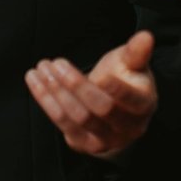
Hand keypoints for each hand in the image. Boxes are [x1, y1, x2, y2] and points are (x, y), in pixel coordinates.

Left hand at [27, 30, 157, 157]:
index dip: (118, 89)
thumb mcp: (131, 65)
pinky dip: (45, 100)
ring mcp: (105, 140)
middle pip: (101, 109)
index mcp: (143, 105)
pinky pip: (62, 123)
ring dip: (55, 91)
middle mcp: (127, 128)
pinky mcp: (82, 144)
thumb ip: (136, 52)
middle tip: (57, 63)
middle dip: (76, 85)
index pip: (132, 100)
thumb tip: (145, 36)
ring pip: (78, 117)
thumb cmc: (123, 81)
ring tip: (42, 68)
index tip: (102, 76)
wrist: (113, 112)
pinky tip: (35, 81)